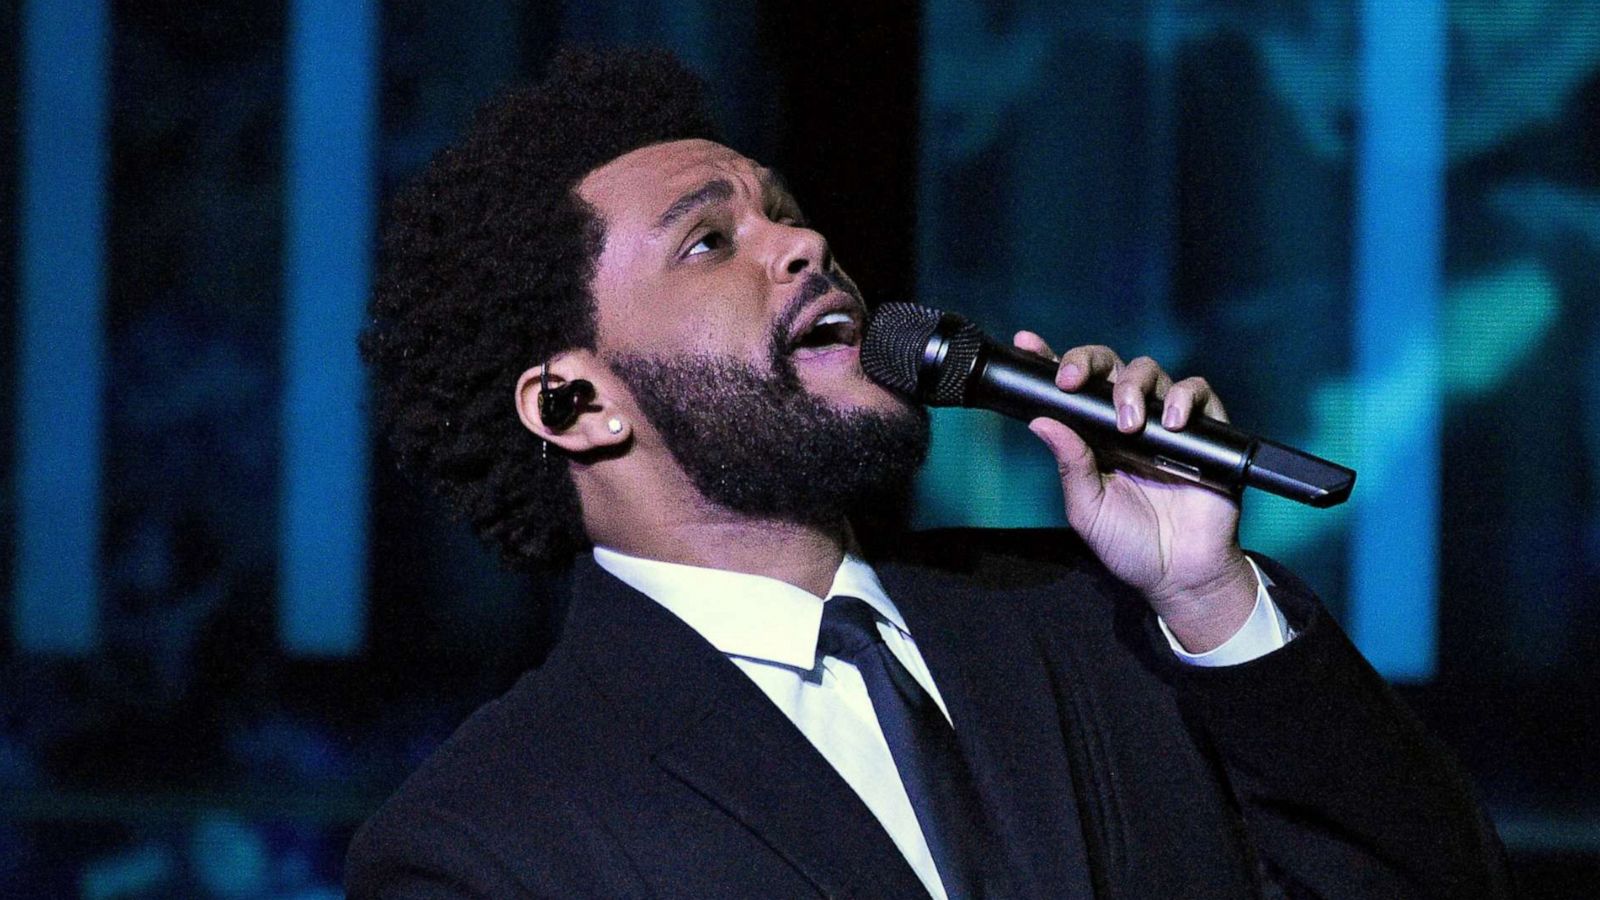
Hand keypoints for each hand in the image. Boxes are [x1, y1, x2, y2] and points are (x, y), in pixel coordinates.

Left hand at [1014, 332, 1257, 652]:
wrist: (1181, 575)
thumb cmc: (1130, 544)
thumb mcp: (1088, 508)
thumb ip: (1071, 464)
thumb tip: (1041, 421)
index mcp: (1093, 435)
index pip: (1072, 389)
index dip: (1051, 361)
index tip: (1028, 344)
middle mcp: (1127, 421)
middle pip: (1110, 367)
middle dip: (1088, 363)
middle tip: (1073, 382)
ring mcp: (1165, 424)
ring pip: (1151, 372)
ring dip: (1134, 387)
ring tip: (1129, 425)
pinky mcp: (1204, 432)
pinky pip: (1199, 394)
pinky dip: (1185, 398)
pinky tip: (1171, 422)